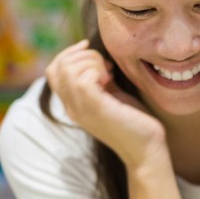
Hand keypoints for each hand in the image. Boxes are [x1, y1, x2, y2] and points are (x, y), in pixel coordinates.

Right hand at [45, 40, 167, 168]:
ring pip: (68, 69)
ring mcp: (81, 109)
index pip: (53, 70)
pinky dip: (97, 70)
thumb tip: (94, 55)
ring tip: (110, 74)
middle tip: (107, 66)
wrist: (146, 149)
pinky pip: (82, 79)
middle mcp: (71, 107)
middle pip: (58, 66)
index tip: (91, 50)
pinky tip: (111, 80)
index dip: (70, 53)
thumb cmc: (134, 121)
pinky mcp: (96, 108)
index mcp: (73, 103)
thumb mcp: (112, 95)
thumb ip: (99, 79)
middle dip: (84, 55)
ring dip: (91, 61)